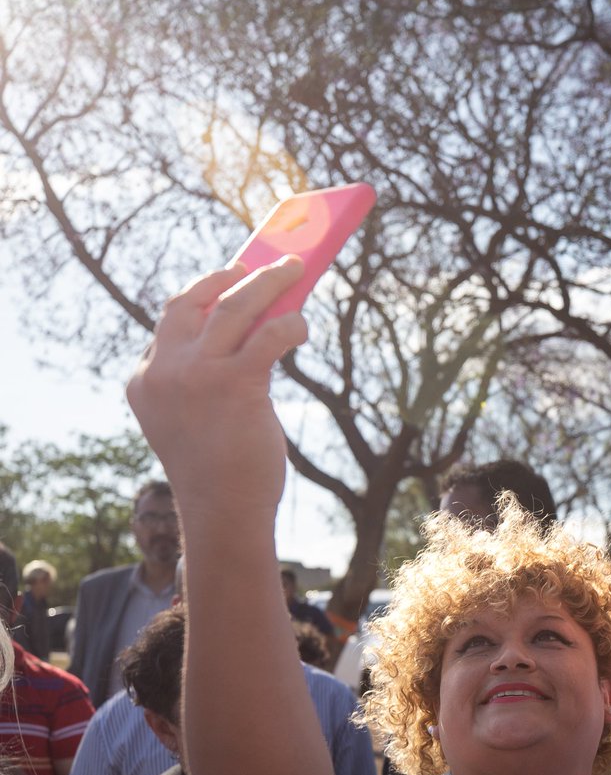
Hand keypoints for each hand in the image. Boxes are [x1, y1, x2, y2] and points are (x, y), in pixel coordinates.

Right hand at [126, 257, 307, 519]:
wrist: (223, 511)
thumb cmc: (220, 471)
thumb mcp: (197, 419)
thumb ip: (204, 382)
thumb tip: (253, 338)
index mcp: (145, 381)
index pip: (171, 322)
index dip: (202, 294)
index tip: (226, 279)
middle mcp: (163, 371)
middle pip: (194, 300)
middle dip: (229, 275)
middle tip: (258, 263)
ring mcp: (195, 375)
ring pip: (234, 306)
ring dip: (268, 282)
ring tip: (293, 269)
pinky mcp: (234, 383)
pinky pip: (267, 335)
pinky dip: (289, 324)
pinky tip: (302, 326)